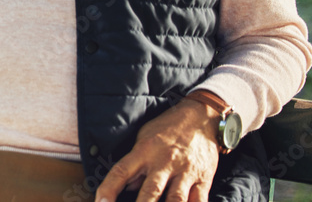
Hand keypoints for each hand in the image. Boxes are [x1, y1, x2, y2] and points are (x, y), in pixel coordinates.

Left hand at [95, 100, 220, 201]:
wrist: (200, 117)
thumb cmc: (167, 129)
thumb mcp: (143, 138)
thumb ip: (135, 164)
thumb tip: (127, 188)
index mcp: (144, 151)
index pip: (121, 172)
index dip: (108, 189)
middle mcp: (164, 163)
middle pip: (150, 192)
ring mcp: (185, 173)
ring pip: (176, 201)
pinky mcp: (203, 180)